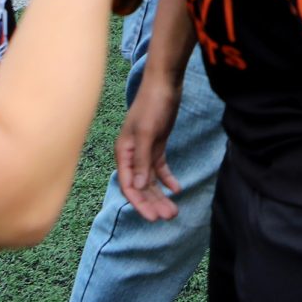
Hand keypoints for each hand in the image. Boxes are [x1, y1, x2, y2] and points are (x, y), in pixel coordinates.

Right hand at [115, 74, 182, 218]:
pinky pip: (160, 168)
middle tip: (169, 217)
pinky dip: (168, 179)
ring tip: (174, 210)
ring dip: (161, 195)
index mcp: (124, 153)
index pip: (129, 186)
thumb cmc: (152, 105)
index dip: (140, 203)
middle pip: (141, 186)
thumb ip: (142, 160)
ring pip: (151, 180)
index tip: (153, 218)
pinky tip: (177, 189)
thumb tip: (139, 187)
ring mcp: (144, 151)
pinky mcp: (156, 145)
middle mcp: (132, 155)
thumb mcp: (147, 133)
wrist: (164, 83)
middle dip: (153, 203)